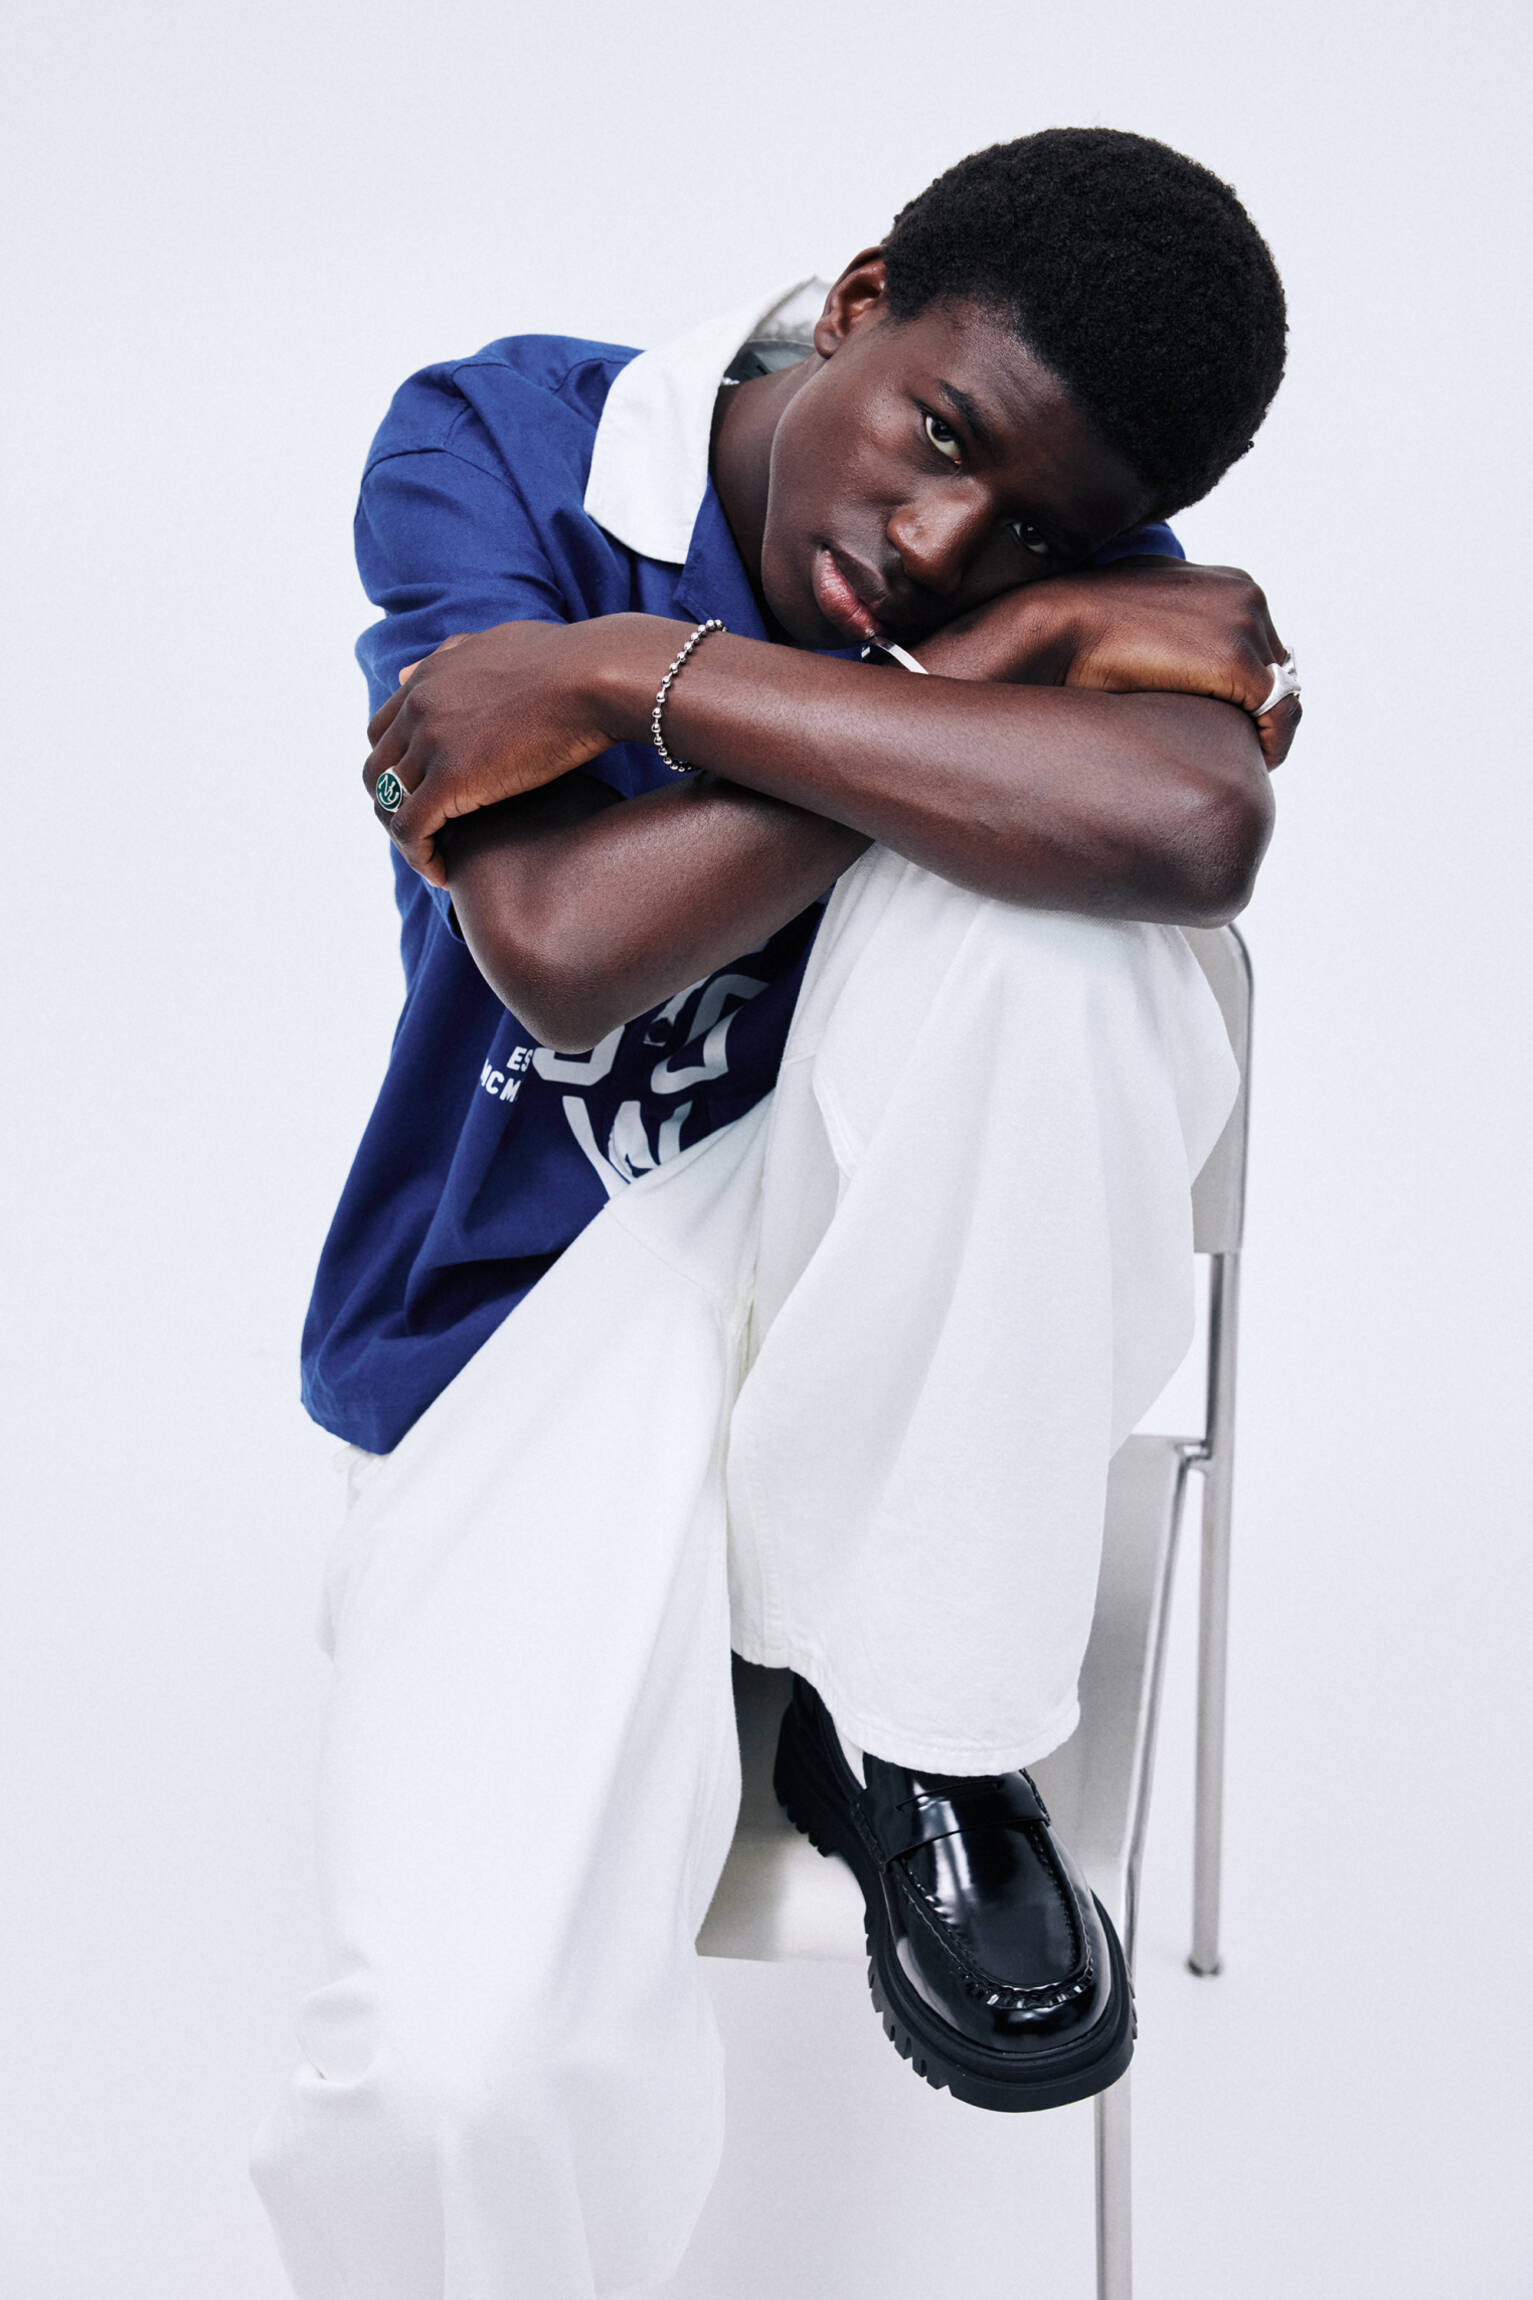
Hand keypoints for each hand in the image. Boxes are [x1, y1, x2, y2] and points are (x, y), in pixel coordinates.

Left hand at [363, 618, 660, 883]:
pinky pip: (412, 830)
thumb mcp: (494, 643)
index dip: (395, 771)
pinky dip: (419, 858)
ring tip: (434, 860)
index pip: (381, 735)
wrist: (595, 675)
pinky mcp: (451, 778)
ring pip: (389, 806)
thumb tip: (405, 674)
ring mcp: (431, 742)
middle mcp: (418, 707)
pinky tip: (442, 873)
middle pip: (377, 773)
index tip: (422, 798)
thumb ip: (448, 658)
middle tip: (427, 835)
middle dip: (394, 809)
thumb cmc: (567, 661)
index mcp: (427, 680)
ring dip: (407, 839)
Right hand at [915, 559, 1300, 768]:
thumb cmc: (1081, 627)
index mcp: (1229, 583)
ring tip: (1239, 764)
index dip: (1250, 693)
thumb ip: (1167, 626)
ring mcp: (1246, 628)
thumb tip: (1159, 660)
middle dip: (1262, 713)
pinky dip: (1266, 746)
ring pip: (1285, 697)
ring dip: (1266, 734)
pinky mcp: (1240, 663)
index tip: (1231, 727)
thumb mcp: (1135, 611)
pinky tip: (1239, 765)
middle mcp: (1248, 598)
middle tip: (1239, 751)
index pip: (1264, 647)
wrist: (1055, 626)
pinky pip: (1277, 719)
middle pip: (1282, 671)